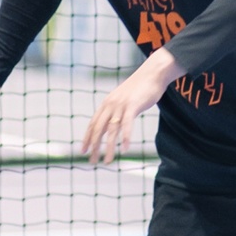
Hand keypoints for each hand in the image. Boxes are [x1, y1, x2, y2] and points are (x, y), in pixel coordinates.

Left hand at [82, 48, 177, 163]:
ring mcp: (121, 105)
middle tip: (91, 162)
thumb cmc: (140, 88)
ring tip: (107, 161)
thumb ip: (116, 111)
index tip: (82, 151)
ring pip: (111, 130)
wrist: (153, 73)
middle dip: (94, 147)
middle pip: (98, 129)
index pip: (93, 123)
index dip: (87, 138)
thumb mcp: (124, 100)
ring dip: (108, 147)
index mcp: (107, 104)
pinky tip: (125, 149)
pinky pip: (127, 124)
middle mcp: (110, 104)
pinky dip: (125, 137)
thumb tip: (111, 126)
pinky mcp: (132, 105)